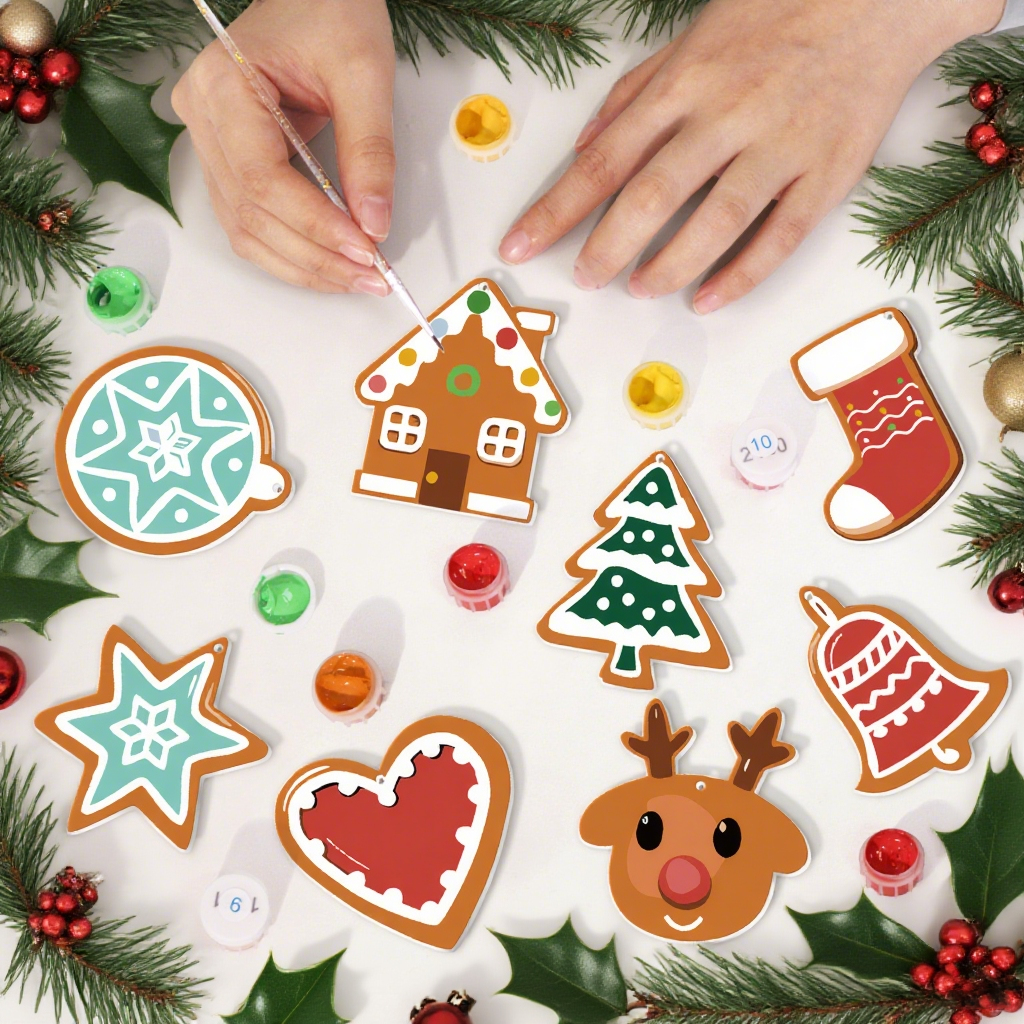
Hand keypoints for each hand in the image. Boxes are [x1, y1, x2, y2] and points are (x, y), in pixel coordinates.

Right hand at [172, 0, 395, 293]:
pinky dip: (293, 251)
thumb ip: (370, 151)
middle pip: (252, 214)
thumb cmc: (331, 10)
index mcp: (223, 84)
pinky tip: (331, 263)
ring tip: (357, 277)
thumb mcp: (363, 72)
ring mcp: (210, 142)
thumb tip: (374, 223)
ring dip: (304, 265)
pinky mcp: (229, 160)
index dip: (315, 225)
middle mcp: (203, 117)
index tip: (366, 250)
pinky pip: (252, 222)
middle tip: (372, 277)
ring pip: (246, 230)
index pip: (263, 180)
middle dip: (316, 256)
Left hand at [498, 0, 1003, 311]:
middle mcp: (728, 115)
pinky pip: (780, 236)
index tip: (519, 247)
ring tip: (640, 287)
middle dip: (606, 245)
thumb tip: (584, 146)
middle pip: (652, 195)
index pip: (604, 160)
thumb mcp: (692, 37)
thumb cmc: (777, 14)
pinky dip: (740, 274)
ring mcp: (780, 146)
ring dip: (670, 265)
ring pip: (716, 221)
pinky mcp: (827, 173)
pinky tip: (706, 299)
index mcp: (685, 84)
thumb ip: (635, 94)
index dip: (556, 210)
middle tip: (584, 278)